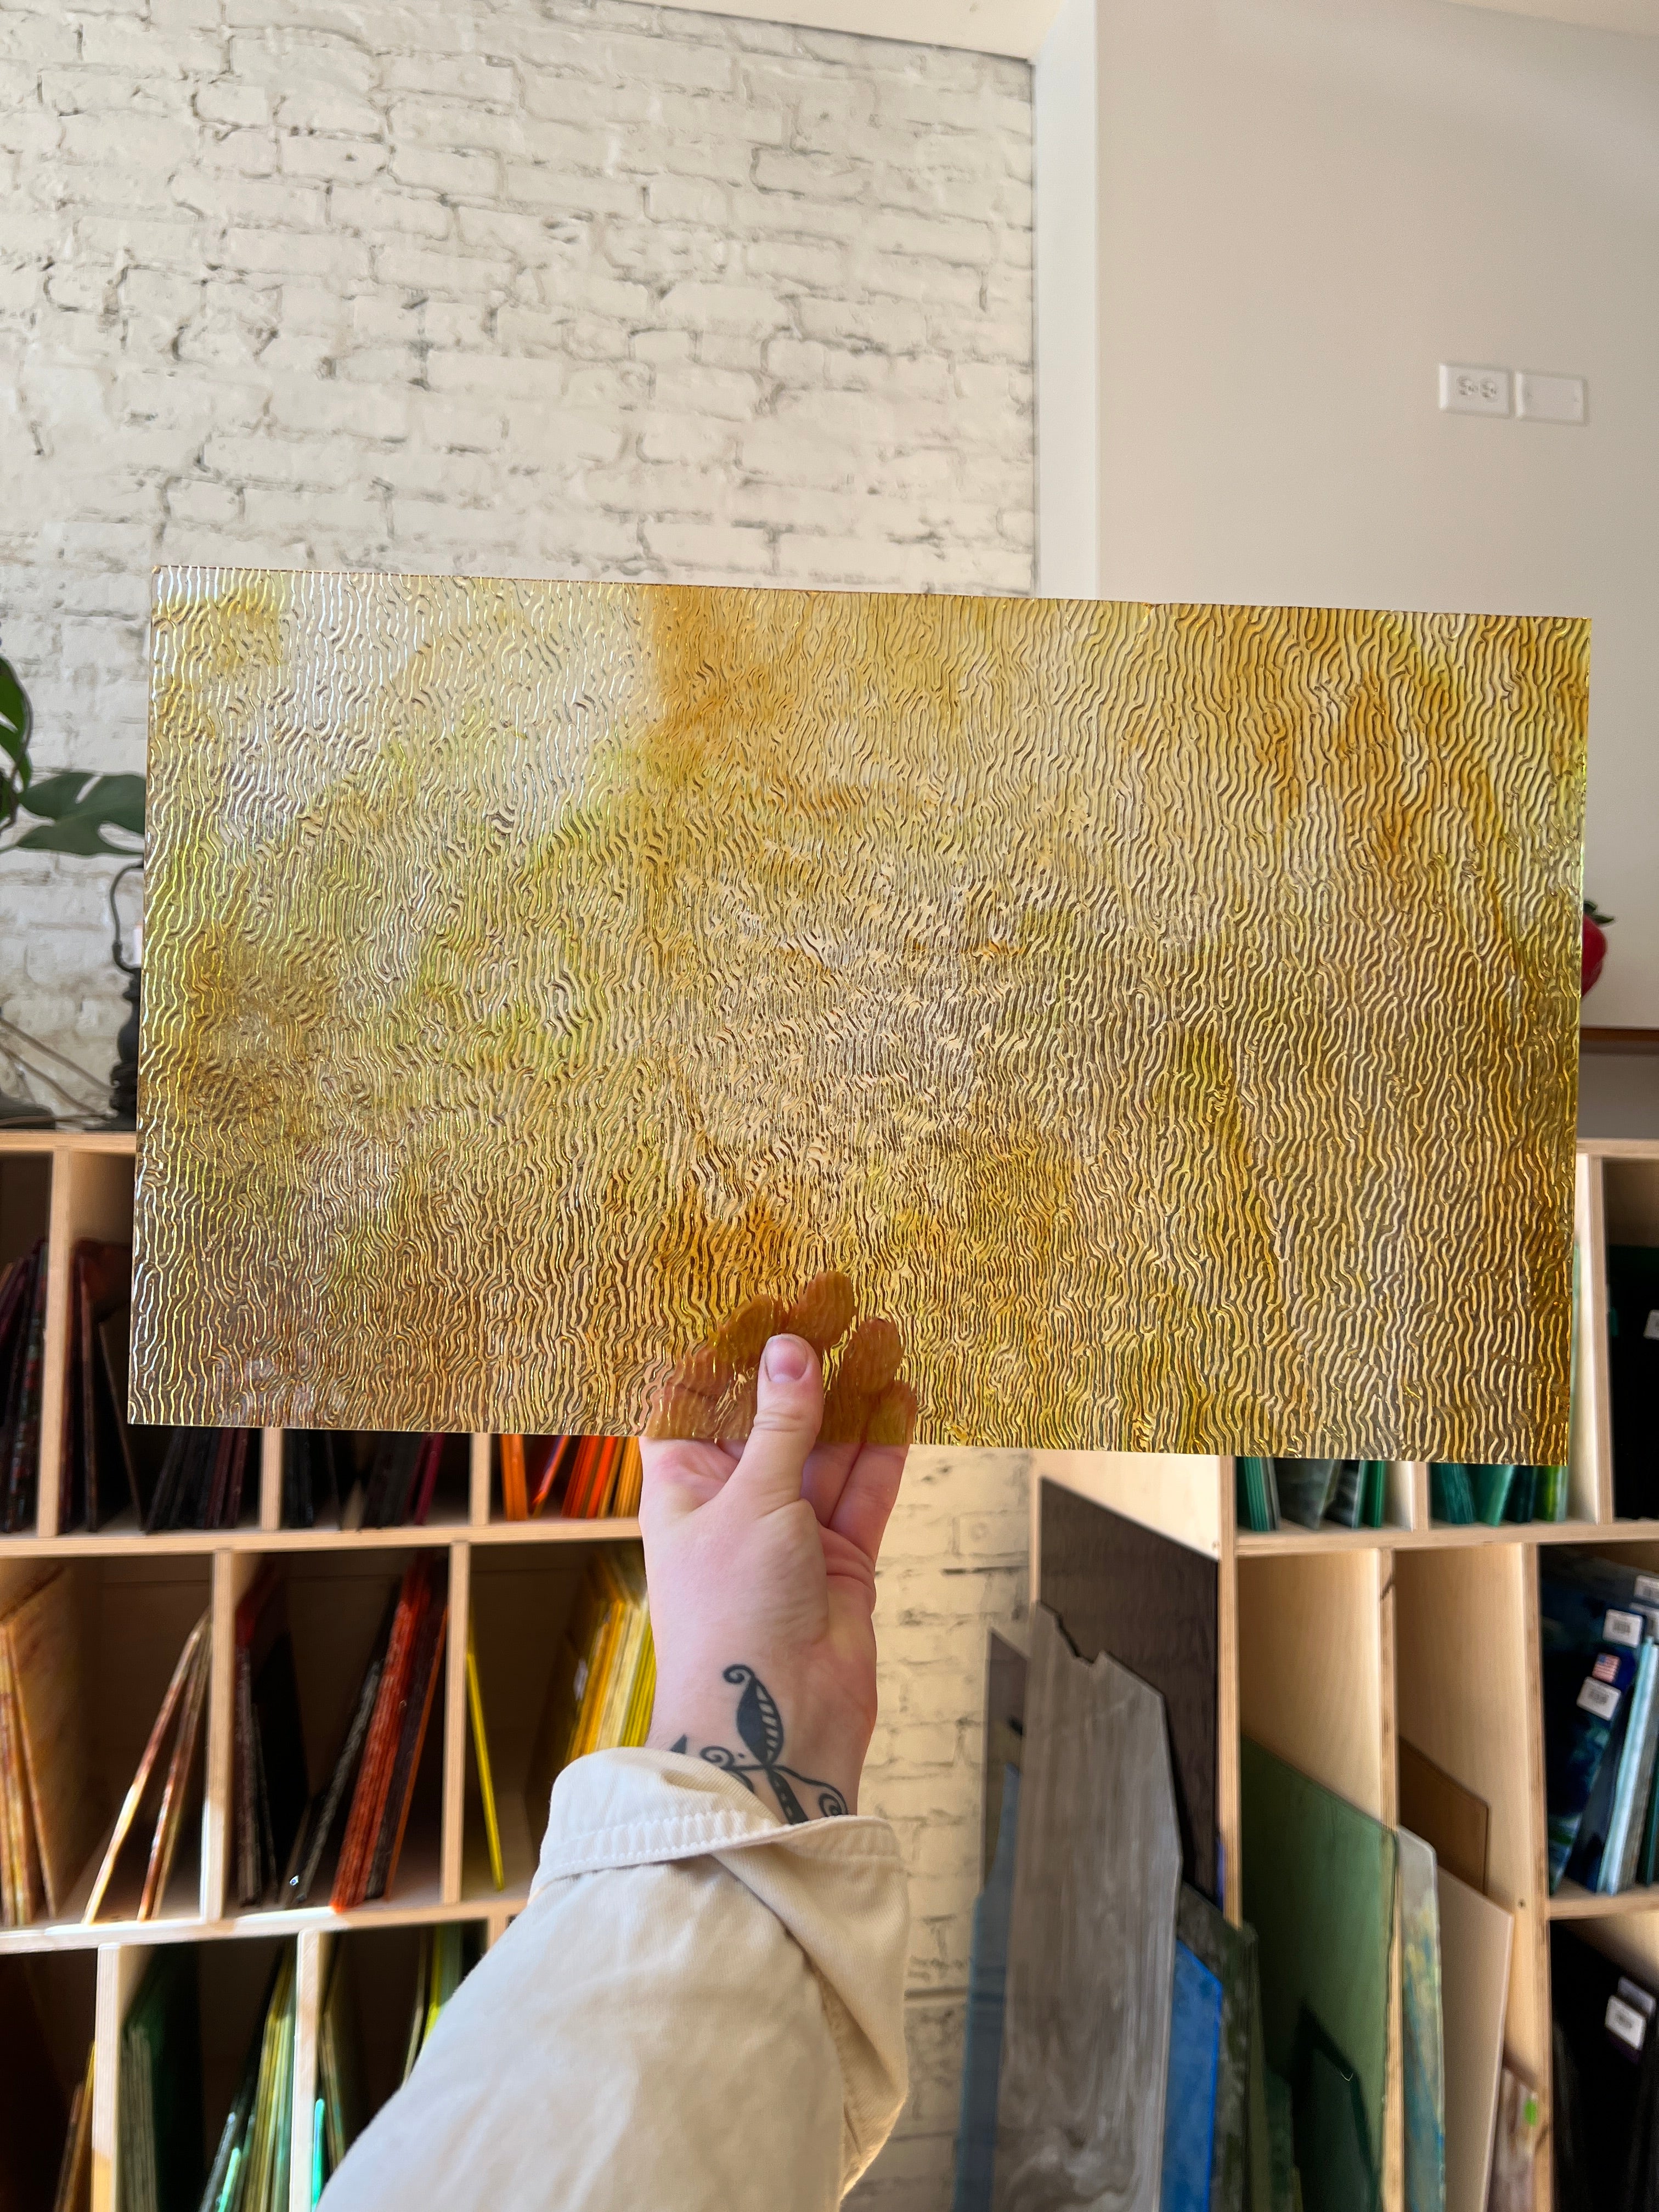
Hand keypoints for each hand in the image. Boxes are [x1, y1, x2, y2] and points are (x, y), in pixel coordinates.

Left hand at [641, 1278, 914, 1822]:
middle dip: (805, 1359)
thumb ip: (782, 1425)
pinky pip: (865, 1486)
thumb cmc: (731, 1619)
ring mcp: (791, 1528)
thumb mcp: (753, 1503)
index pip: (700, 1398)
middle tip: (839, 1298)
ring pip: (827, 1443)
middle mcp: (735, 1500)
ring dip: (855, 1391)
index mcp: (683, 1484)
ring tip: (885, 1331)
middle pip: (773, 1412)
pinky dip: (885, 1443)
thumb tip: (790, 1349)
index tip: (765, 1297)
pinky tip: (904, 1393)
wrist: (774, 1726)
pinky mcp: (841, 1556)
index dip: (729, 1349)